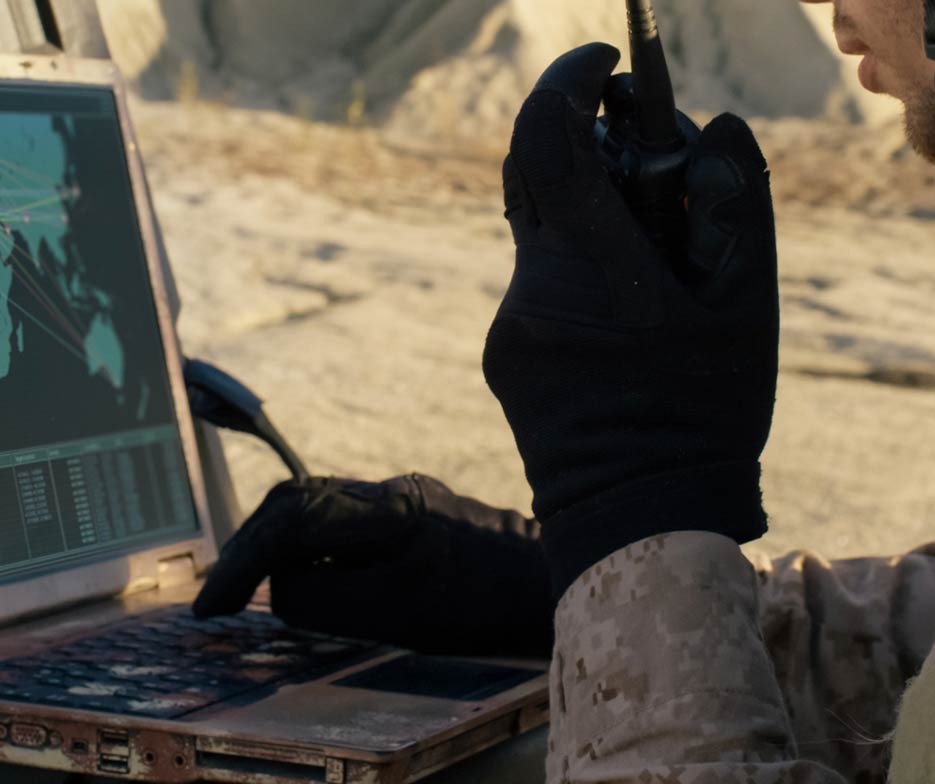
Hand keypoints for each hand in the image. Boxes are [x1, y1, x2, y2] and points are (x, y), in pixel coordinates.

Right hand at [192, 474, 552, 656]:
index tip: (212, 606)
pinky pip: (341, 522)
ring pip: (317, 508)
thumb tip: (280, 584)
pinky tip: (302, 581)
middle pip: (298, 501)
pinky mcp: (411, 512)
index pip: (293, 518)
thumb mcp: (396, 615)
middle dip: (250, 546)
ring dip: (276, 544)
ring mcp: (401, 498)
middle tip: (218, 599)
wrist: (549, 582)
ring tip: (246, 589)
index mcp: (386, 509)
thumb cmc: (481, 605)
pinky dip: (308, 547)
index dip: (244, 560)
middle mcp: (390, 492)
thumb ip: (327, 596)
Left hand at [483, 43, 778, 596]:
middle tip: (643, 154)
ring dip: (589, 212)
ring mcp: (510, 322)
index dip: (566, 81)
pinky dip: (577, 264)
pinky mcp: (501, 352)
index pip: (546, 139)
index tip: (603, 58)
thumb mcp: (746, 306)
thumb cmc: (704, 413)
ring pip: (540, 229)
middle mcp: (534, 286)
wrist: (638, 521)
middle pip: (536, 173)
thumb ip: (735, 202)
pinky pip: (538, 279)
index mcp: (593, 267)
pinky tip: (625, 310)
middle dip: (583, 140)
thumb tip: (713, 123)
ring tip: (653, 253)